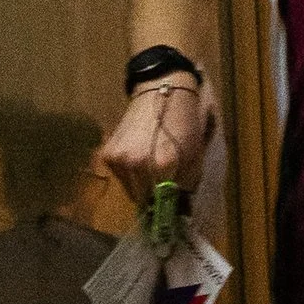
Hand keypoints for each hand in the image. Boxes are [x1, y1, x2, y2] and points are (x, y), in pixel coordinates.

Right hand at [100, 77, 211, 204]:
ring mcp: (119, 160)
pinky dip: (129, 174)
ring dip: (141, 187)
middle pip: (144, 200)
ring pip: (130, 190)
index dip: (168, 210)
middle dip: (154, 199)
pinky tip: (139, 158)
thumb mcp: (195, 153)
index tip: (171, 214)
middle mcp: (137, 165)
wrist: (161, 89)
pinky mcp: (108, 154)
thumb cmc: (185, 120)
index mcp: (164, 165)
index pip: (164, 204)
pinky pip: (120, 176)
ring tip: (151, 168)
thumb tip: (181, 209)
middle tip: (163, 191)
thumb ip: (187, 184)